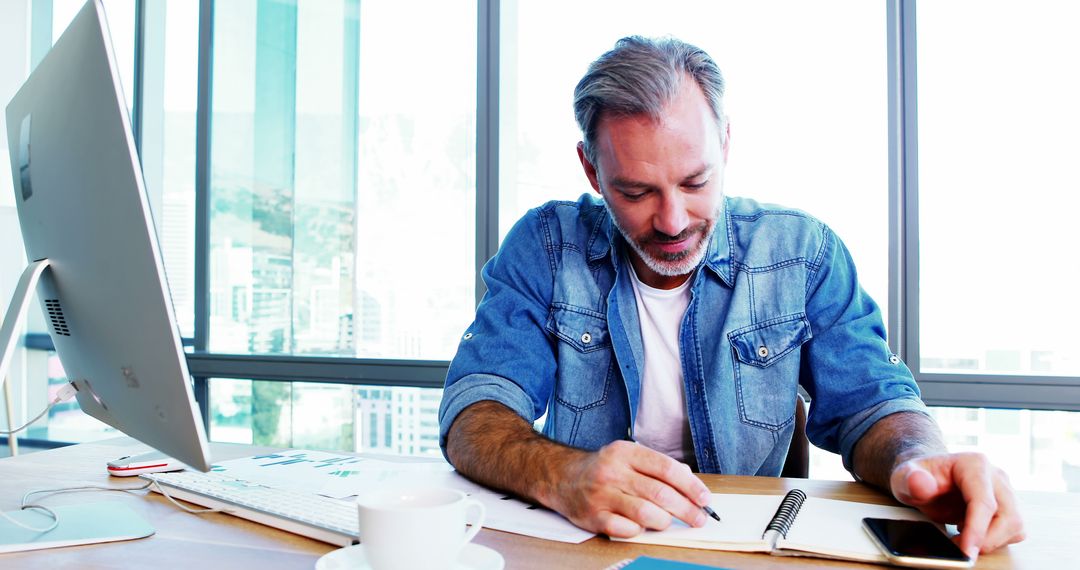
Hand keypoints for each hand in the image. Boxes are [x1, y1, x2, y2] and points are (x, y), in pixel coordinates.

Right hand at [544, 440, 710, 537]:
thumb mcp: (628, 456)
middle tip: (699, 518)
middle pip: (661, 494)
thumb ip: (657, 466)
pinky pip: (627, 529)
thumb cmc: (604, 469)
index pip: (667, 469)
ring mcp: (602, 495)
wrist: (563, 478)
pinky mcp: (593, 517)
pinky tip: (642, 526)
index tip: (705, 499)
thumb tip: (690, 482)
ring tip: (668, 521)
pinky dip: (640, 530)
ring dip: (665, 521)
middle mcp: (613, 472)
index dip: (691, 486)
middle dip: (687, 509)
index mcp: (625, 452)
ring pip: (647, 513)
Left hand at [889, 452, 1024, 559]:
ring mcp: (1006, 492)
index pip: (984, 501)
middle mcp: (996, 476)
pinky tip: (972, 533)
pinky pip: (1013, 531)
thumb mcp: (904, 477)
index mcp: (974, 464)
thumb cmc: (918, 477)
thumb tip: (920, 483)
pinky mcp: (1009, 507)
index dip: (976, 530)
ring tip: (962, 539)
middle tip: (960, 550)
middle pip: (1008, 517)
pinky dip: (995, 540)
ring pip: (1015, 526)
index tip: (965, 551)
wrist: (925, 478)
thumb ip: (909, 479)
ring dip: (991, 541)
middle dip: (986, 540)